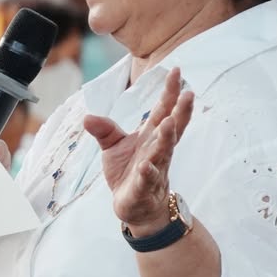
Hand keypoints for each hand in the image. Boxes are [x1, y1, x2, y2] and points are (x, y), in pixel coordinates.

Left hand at [83, 67, 194, 233]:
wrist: (134, 206)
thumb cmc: (128, 171)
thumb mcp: (113, 146)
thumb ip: (105, 130)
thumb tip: (87, 117)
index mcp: (151, 136)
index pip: (163, 110)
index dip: (170, 92)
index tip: (176, 70)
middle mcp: (157, 150)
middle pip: (171, 128)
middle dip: (180, 111)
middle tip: (188, 93)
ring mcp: (154, 169)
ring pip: (163, 151)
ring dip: (167, 137)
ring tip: (170, 121)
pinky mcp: (144, 188)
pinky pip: (147, 179)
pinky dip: (147, 172)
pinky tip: (147, 164)